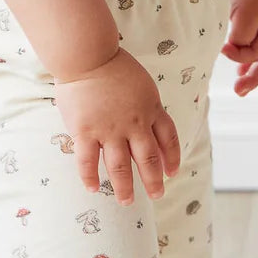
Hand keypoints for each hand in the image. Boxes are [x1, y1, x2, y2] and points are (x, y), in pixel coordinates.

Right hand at [52, 49, 179, 205]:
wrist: (88, 55)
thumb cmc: (113, 63)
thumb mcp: (143, 83)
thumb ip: (146, 103)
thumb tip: (148, 118)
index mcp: (151, 109)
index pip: (169, 139)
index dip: (172, 158)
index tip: (172, 172)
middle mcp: (134, 124)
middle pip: (149, 160)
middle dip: (154, 181)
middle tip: (157, 195)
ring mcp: (109, 130)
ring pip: (121, 167)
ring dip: (125, 187)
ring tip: (127, 202)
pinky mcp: (85, 132)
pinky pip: (88, 161)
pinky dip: (90, 177)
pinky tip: (93, 189)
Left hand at [220, 0, 257, 94]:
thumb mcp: (246, 11)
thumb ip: (242, 36)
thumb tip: (234, 52)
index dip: (240, 56)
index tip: (223, 50)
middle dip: (254, 78)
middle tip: (239, 91)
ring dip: (252, 70)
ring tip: (241, 85)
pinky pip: (257, 45)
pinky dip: (249, 58)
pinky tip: (240, 67)